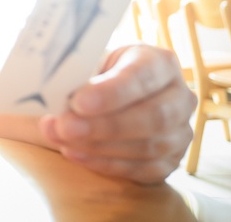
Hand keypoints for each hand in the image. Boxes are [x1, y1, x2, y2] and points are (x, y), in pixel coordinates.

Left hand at [39, 44, 195, 183]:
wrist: (104, 95)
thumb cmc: (96, 73)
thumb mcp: (89, 62)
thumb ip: (77, 74)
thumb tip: (51, 90)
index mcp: (160, 61)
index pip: (142, 76)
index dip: (111, 92)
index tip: (78, 102)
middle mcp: (179, 96)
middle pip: (153, 116)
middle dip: (103, 125)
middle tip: (64, 127)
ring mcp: (180, 131)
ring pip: (148, 147)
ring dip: (99, 146)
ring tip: (60, 138)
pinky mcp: (170, 161)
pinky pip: (142, 169)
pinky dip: (105, 164)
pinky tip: (75, 153)